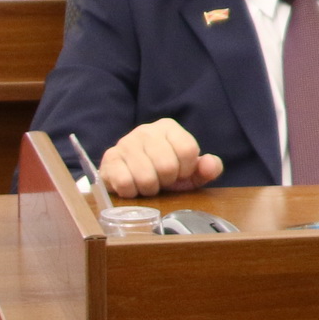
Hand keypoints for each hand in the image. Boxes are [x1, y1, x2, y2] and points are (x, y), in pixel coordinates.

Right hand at [97, 119, 223, 197]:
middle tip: (162, 181)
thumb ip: (208, 168)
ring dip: (150, 189)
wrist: (129, 175)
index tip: (180, 173)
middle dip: (167, 181)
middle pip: (167, 165)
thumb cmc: (165, 172)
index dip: (186, 170)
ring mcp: (125, 143)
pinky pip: (125, 183)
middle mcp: (146, 130)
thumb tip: (208, 164)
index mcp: (168, 127)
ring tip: (148, 184)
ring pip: (146, 177)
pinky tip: (133, 186)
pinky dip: (132, 192)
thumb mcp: (191, 172)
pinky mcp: (109, 159)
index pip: (187, 150)